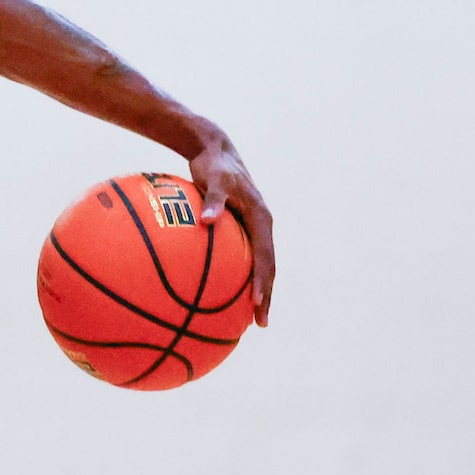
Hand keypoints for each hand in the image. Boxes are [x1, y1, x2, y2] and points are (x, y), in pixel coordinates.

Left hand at [188, 132, 274, 324]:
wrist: (214, 151)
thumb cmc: (213, 166)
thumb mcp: (213, 179)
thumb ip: (212, 200)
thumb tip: (206, 221)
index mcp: (262, 219)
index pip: (266, 258)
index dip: (263, 282)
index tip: (257, 304)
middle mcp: (261, 227)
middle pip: (267, 267)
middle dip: (265, 296)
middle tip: (258, 323)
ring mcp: (252, 229)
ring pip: (257, 265)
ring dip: (255, 290)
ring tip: (245, 317)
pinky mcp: (240, 229)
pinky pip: (241, 257)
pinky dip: (236, 276)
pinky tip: (219, 293)